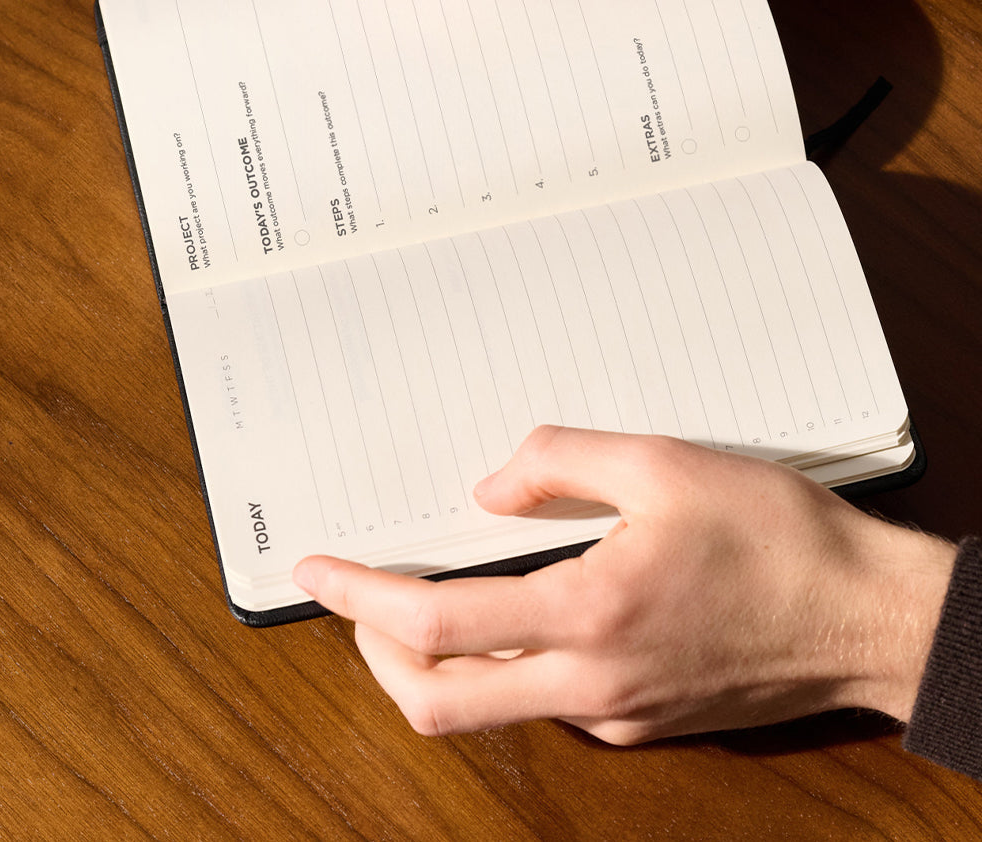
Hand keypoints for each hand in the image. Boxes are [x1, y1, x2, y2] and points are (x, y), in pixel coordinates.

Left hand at [293, 426, 953, 742]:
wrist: (864, 618)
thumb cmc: (776, 538)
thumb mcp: (664, 463)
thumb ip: (561, 461)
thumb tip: (489, 490)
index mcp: (588, 614)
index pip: (436, 625)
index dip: (359, 598)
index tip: (316, 572)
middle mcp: (591, 682)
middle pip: (439, 700)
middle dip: (376, 649)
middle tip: (356, 594)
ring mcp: (614, 711)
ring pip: (489, 705)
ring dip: (437, 655)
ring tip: (425, 588)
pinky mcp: (639, 719)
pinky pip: (546, 698)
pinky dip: (504, 658)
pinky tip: (518, 604)